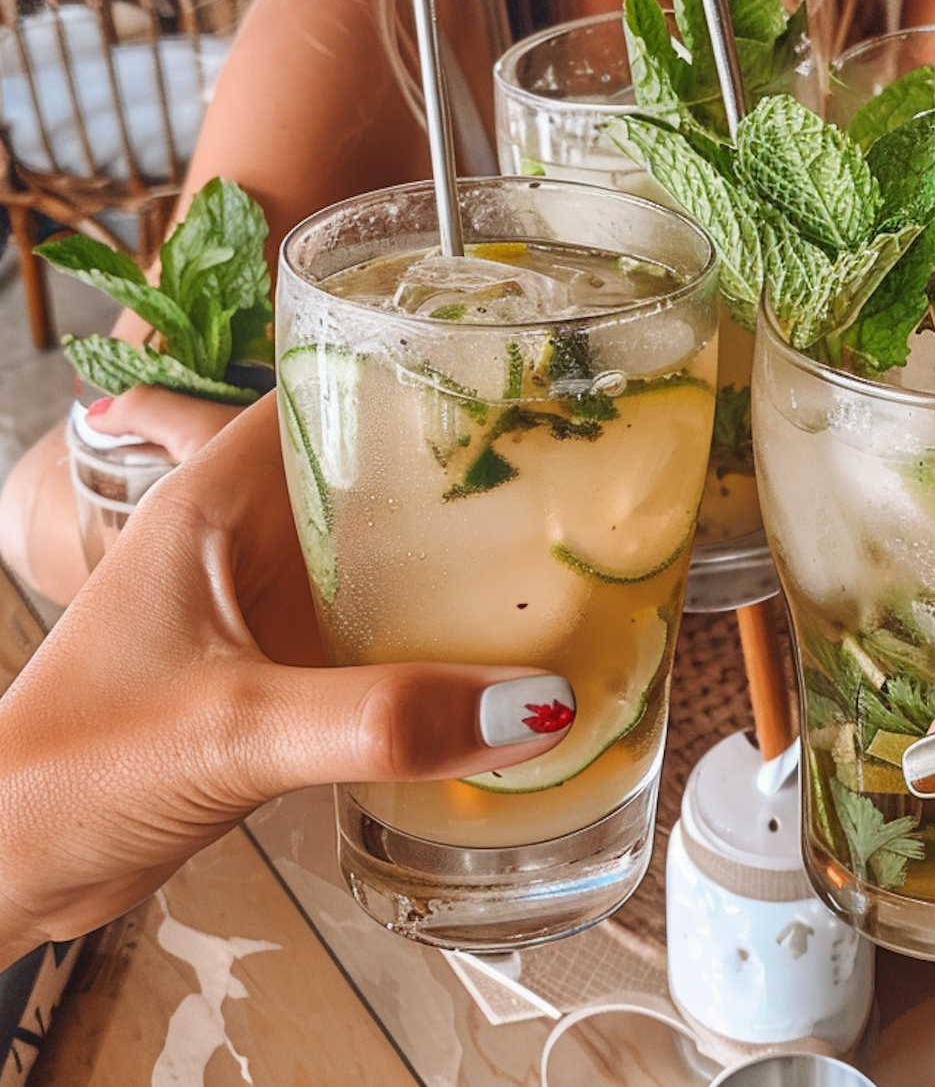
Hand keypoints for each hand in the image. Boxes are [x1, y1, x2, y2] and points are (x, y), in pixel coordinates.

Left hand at [0, 397, 575, 964]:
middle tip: (581, 474)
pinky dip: (451, 629)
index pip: (340, 383)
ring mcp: (280, 595)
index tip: (528, 383)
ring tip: (571, 551)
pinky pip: (394, 621)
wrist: (17, 860)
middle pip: (388, 462)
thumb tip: (531, 706)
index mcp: (226, 493)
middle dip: (479, 466)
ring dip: (471, 553)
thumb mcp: (233, 732)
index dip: (431, 371)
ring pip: (397, 545)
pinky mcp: (297, 660)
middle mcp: (260, 528)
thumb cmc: (69, 768)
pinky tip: (512, 650)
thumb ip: (378, 720)